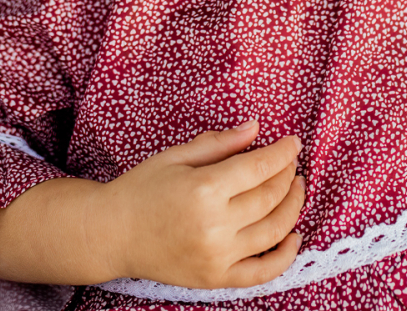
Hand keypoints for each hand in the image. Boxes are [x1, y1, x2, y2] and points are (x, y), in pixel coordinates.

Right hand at [99, 119, 305, 288]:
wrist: (112, 233)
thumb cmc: (141, 189)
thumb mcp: (177, 157)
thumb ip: (220, 144)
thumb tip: (256, 129)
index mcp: (204, 190)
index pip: (260, 168)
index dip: (282, 153)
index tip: (293, 143)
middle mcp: (214, 226)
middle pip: (270, 197)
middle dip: (287, 176)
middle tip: (290, 164)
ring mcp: (217, 256)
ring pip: (274, 231)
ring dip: (293, 207)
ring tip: (295, 189)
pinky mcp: (215, 278)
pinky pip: (263, 272)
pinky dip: (285, 256)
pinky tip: (294, 237)